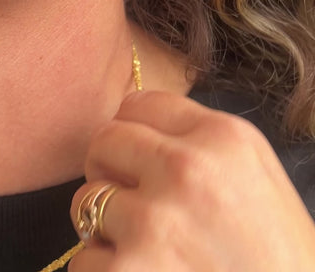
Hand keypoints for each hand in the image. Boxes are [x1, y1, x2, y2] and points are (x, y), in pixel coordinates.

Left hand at [69, 91, 314, 271]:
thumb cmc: (275, 252)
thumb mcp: (253, 172)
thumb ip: (197, 140)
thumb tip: (138, 128)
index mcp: (222, 137)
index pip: (139, 103)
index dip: (129, 126)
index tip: (132, 149)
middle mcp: (187, 169)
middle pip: (104, 139)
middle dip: (107, 165)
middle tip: (128, 192)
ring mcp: (156, 222)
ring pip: (86, 199)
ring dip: (105, 222)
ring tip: (142, 241)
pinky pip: (83, 258)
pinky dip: (102, 267)